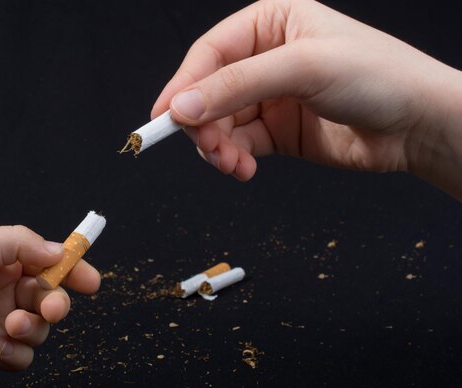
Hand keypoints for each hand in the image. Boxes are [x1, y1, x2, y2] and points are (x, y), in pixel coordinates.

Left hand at [0, 225, 99, 387]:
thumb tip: (59, 252)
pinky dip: (17, 353)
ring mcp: (0, 323)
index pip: (49, 264)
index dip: (73, 270)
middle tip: (50, 308)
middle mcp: (6, 292)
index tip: (91, 281)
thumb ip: (24, 243)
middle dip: (57, 303)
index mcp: (5, 263)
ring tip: (8, 326)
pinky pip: (23, 356)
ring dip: (33, 328)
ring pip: (41, 329)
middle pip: (52, 297)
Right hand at [152, 0, 461, 197]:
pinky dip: (234, 160)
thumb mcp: (302, 69)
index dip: (183, 85)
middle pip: (209, 92)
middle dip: (203, 123)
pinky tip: (243, 169)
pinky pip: (239, 145)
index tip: (165, 118)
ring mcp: (271, 97)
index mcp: (270, 23)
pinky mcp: (277, 132)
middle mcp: (266, 58)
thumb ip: (236, 87)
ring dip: (217, 147)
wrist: (419, 125)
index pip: (210, 53)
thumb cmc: (378, 76)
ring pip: (219, 123)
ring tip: (232, 164)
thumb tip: (181, 107)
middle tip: (210, 148)